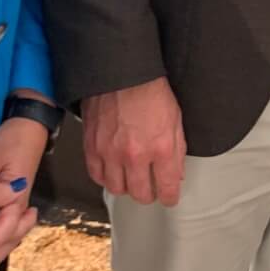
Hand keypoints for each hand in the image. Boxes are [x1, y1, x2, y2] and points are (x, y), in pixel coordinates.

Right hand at [83, 77, 185, 205]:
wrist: (122, 73)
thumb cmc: (150, 90)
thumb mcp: (176, 120)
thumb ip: (177, 151)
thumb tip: (175, 175)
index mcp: (161, 148)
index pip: (167, 188)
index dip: (169, 197)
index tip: (169, 197)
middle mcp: (135, 155)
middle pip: (141, 194)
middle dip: (149, 194)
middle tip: (151, 187)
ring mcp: (111, 153)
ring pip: (117, 189)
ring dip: (126, 187)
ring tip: (131, 178)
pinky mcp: (92, 147)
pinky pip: (97, 176)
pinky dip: (105, 177)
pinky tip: (113, 170)